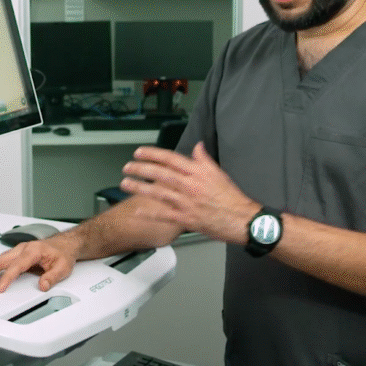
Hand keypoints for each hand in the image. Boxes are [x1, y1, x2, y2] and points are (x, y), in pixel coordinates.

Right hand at [0, 233, 79, 293]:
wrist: (64, 244)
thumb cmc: (62, 254)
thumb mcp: (63, 267)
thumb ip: (52, 277)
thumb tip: (42, 286)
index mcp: (33, 251)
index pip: (16, 266)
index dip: (6, 278)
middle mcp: (22, 249)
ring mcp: (16, 251)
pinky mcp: (14, 254)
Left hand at [120, 141, 259, 243]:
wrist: (240, 218)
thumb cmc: (231, 197)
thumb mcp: (218, 172)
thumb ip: (204, 159)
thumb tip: (197, 146)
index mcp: (197, 172)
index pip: (170, 158)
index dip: (152, 154)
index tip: (139, 152)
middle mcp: (190, 185)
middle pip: (160, 174)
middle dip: (140, 169)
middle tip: (127, 167)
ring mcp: (187, 203)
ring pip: (158, 192)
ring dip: (139, 187)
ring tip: (125, 183)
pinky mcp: (186, 219)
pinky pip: (164, 214)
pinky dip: (150, 212)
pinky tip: (137, 209)